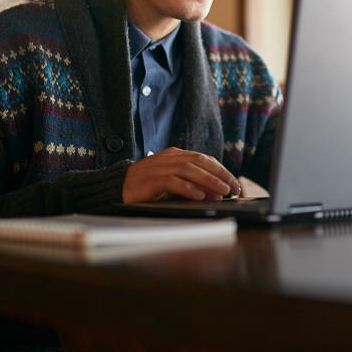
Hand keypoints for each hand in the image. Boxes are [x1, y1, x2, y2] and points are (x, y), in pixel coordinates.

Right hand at [122, 147, 240, 203]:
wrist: (117, 188)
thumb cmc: (147, 187)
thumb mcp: (173, 184)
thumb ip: (192, 185)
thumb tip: (217, 194)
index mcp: (175, 155)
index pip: (203, 159)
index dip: (221, 170)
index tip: (234, 183)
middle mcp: (168, 158)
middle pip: (200, 161)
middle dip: (220, 175)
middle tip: (234, 188)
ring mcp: (158, 167)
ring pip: (189, 170)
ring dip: (208, 181)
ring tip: (222, 192)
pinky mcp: (150, 180)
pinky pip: (172, 182)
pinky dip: (187, 188)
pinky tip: (199, 195)